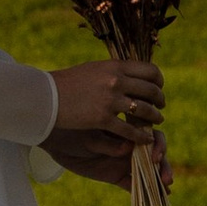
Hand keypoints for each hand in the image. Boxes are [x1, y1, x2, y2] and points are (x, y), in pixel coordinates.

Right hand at [44, 58, 166, 190]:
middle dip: (159, 100)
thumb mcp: (93, 69)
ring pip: (144, 111)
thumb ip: (113, 72)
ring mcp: (109, 100)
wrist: (46, 96)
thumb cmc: (68, 83)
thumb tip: (130, 76)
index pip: (150, 70)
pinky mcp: (102, 119)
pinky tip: (144, 139)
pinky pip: (130, 130)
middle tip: (160, 107)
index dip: (158, 81)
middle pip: (151, 91)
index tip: (158, 88)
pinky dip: (141, 136)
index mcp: (114, 66)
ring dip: (154, 118)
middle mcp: (115, 81)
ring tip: (155, 122)